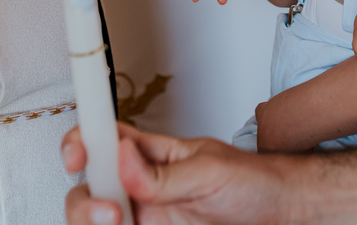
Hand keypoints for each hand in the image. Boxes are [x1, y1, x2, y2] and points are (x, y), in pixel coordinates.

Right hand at [62, 125, 293, 224]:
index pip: (101, 141)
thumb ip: (163, 173)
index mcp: (149, 155)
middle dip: (85, 204)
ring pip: (94, 221)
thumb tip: (122, 157)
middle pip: (87, 191)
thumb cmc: (251, 181)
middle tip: (113, 214)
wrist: (279, 212)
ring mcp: (144, 216)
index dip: (79, 144)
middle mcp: (139, 186)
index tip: (77, 158)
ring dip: (94, 224)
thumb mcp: (209, 171)